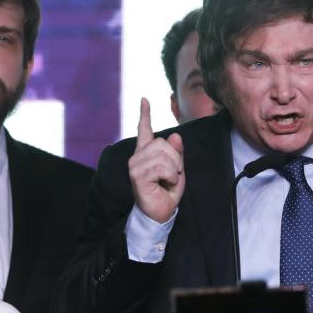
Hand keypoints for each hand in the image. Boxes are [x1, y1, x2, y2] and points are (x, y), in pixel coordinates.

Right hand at [128, 98, 184, 222]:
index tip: (145, 99)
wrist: (161, 212)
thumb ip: (177, 153)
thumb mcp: (177, 169)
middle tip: (174, 174)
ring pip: (164, 155)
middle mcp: (137, 156)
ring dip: (174, 170)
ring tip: (169, 181)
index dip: (145, 114)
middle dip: (176, 159)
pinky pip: (162, 167)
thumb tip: (175, 135)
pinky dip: (171, 176)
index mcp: (146, 153)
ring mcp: (135, 165)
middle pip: (163, 143)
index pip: (145, 130)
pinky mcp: (137, 176)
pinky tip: (166, 184)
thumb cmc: (167, 191)